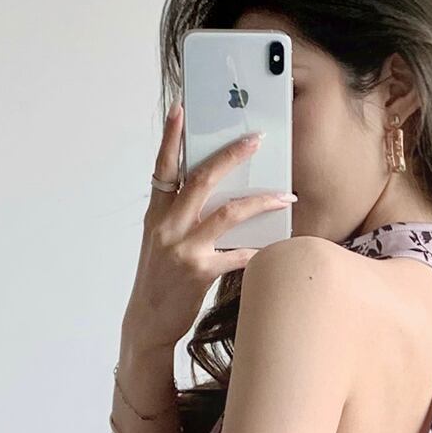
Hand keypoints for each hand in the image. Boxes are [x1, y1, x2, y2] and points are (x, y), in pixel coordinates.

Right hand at [126, 99, 297, 352]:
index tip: (180, 110)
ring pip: (227, 212)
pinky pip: (237, 255)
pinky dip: (257, 250)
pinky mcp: (199, 272)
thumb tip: (217, 198)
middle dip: (231, 156)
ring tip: (284, 195)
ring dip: (260, 201)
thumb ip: (180, 218)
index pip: (163, 168)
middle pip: (202, 179)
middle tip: (255, 139)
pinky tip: (274, 246)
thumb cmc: (158, 281)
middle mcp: (167, 226)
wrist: (146, 322)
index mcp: (156, 215)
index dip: (170, 138)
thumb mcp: (160, 242)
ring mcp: (183, 248)